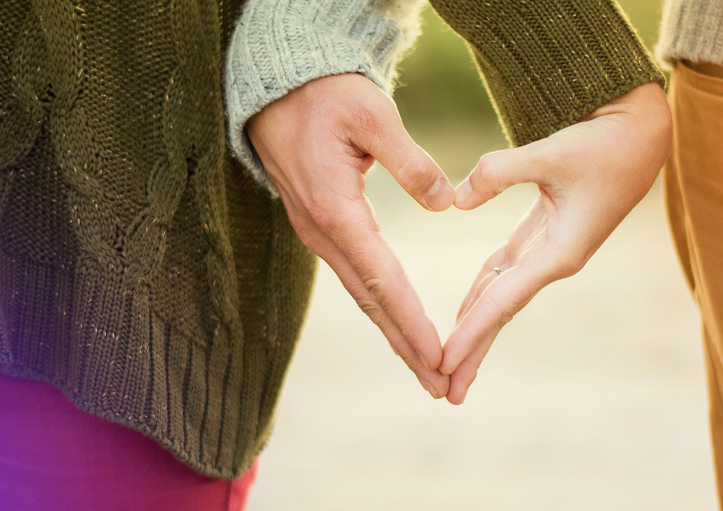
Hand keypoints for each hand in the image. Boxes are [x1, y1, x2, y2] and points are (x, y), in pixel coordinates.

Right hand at [247, 73, 454, 397]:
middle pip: (371, 301)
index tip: (439, 356)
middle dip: (406, 346)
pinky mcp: (320, 227)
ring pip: (362, 294)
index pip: (382, 278)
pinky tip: (397, 323)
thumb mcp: (372, 114)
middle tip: (440, 385)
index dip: (412, 321)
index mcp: (336, 209)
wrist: (277, 89)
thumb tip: (445, 203)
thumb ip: (410, 160)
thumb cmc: (325, 95)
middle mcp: (322, 231)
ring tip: (426, 367)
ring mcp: (317, 232)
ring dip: (394, 333)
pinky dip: (380, 306)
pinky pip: (355, 276)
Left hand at [441, 82, 672, 403]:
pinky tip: (464, 311)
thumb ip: (499, 172)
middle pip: (501, 314)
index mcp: (559, 253)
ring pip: (501, 297)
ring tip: (450, 363)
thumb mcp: (551, 153)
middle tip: (444, 391)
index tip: (443, 363)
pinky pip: (504, 273)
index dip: (470, 333)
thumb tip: (455, 201)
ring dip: (475, 329)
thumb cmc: (604, 143)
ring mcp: (548, 252)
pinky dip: (482, 293)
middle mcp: (553, 261)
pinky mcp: (543, 236)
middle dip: (473, 352)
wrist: (640, 133)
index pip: (502, 302)